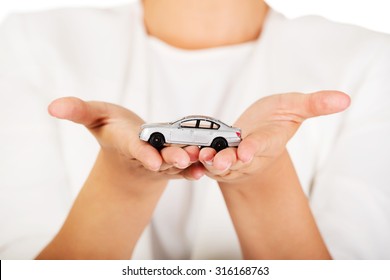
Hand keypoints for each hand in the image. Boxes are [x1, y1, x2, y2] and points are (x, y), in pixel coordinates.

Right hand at [48, 97, 204, 183]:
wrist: (128, 146)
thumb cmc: (111, 128)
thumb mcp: (94, 115)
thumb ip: (78, 110)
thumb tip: (53, 106)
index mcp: (126, 142)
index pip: (134, 148)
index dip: (143, 153)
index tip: (152, 159)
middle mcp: (145, 154)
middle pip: (160, 157)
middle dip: (171, 158)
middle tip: (184, 158)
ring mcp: (162, 160)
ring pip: (177, 162)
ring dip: (190, 161)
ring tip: (203, 157)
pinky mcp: (174, 161)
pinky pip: (187, 166)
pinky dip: (196, 168)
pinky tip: (206, 167)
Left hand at [198, 90, 350, 183]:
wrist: (254, 134)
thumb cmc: (275, 119)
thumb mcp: (294, 106)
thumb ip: (315, 104)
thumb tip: (345, 98)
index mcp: (268, 141)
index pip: (262, 145)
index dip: (254, 148)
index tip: (246, 151)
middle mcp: (249, 154)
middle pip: (237, 160)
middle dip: (227, 161)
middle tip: (218, 160)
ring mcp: (230, 159)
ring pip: (218, 164)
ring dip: (208, 162)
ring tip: (198, 156)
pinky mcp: (215, 159)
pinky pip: (203, 162)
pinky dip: (194, 160)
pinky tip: (186, 155)